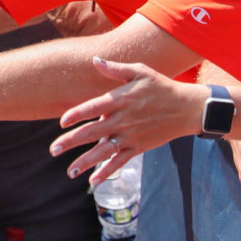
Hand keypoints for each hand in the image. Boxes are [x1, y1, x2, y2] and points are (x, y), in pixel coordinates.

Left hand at [50, 57, 202, 184]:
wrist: (187, 108)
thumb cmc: (160, 86)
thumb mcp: (139, 71)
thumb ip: (115, 69)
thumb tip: (94, 59)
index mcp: (121, 99)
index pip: (93, 107)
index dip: (77, 114)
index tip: (62, 122)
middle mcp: (123, 120)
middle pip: (93, 132)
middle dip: (71, 142)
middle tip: (53, 150)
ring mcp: (131, 136)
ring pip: (104, 152)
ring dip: (85, 162)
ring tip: (69, 171)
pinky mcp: (139, 147)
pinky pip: (120, 162)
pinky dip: (107, 171)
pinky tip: (93, 180)